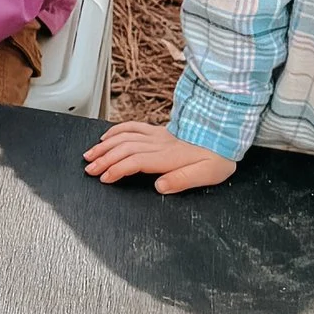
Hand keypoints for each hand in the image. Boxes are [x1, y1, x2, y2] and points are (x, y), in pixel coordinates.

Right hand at [84, 121, 238, 193]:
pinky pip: (133, 127)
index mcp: (168, 157)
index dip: (117, 169)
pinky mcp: (159, 131)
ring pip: (124, 137)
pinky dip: (117, 131)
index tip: (104, 178)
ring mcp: (157, 135)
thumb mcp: (207, 174)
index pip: (135, 161)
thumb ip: (182, 180)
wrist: (225, 133)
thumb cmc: (218, 157)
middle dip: (103, 159)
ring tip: (90, 155)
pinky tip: (107, 137)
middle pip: (124, 149)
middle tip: (89, 169)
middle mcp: (159, 144)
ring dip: (104, 146)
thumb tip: (159, 186)